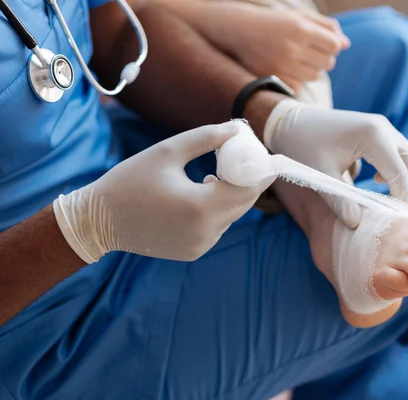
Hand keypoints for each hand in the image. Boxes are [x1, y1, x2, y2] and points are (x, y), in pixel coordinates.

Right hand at [53, 121, 273, 262]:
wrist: (99, 220)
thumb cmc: (130, 180)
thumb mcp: (168, 151)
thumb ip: (207, 138)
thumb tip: (237, 128)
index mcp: (202, 207)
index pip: (248, 189)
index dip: (261, 172)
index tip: (269, 158)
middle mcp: (206, 231)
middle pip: (243, 204)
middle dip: (247, 181)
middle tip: (243, 159)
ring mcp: (201, 245)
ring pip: (230, 216)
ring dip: (231, 195)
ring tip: (216, 174)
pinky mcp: (193, 251)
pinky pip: (216, 227)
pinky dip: (216, 210)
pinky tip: (201, 194)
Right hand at [214, 5, 349, 89]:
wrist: (237, 31)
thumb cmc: (273, 22)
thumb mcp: (298, 17)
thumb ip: (325, 27)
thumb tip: (346, 44)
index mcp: (301, 29)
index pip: (334, 45)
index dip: (333, 45)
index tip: (324, 43)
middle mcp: (292, 48)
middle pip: (328, 63)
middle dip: (324, 58)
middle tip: (310, 52)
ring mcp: (282, 66)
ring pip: (315, 76)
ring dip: (312, 69)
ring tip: (299, 59)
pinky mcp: (273, 78)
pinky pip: (299, 85)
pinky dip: (298, 79)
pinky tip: (288, 68)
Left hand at [264, 99, 407, 228]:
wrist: (291, 122)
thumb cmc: (303, 146)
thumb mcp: (320, 175)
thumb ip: (339, 201)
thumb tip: (356, 225)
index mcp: (372, 135)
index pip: (399, 172)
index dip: (401, 197)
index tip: (395, 220)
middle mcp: (382, 126)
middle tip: (398, 213)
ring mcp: (381, 124)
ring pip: (407, 155)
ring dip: (404, 178)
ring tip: (391, 201)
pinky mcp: (376, 127)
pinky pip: (397, 150)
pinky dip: (397, 167)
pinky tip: (378, 181)